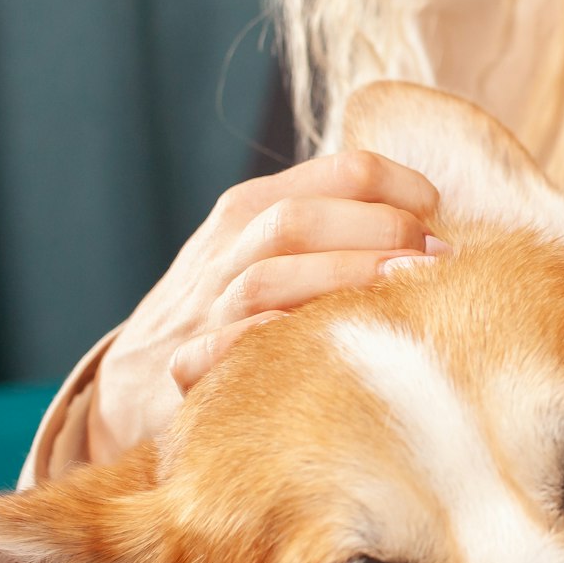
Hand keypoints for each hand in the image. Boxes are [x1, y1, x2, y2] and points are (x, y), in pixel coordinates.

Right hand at [87, 152, 443, 463]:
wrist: (125, 387)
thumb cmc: (226, 318)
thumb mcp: (264, 255)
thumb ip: (329, 234)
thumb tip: (433, 230)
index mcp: (250, 212)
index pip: (335, 175)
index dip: (396, 185)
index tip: (437, 208)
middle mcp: (225, 253)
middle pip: (301, 221)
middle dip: (378, 232)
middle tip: (437, 257)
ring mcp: (201, 311)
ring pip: (268, 278)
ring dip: (341, 278)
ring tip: (404, 288)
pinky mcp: (182, 370)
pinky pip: (219, 350)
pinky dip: (264, 340)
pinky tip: (314, 340)